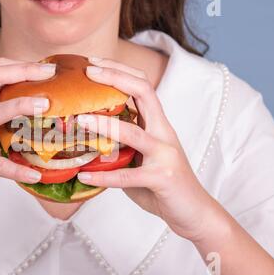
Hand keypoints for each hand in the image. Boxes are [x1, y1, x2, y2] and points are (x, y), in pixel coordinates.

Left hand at [76, 57, 220, 241]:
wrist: (194, 211)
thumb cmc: (161, 183)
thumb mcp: (140, 157)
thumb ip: (119, 145)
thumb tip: (84, 139)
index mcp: (157, 124)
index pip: (142, 85)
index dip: (119, 70)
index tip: (93, 63)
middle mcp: (163, 132)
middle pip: (143, 92)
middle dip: (115, 78)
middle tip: (88, 72)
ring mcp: (165, 154)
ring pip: (133, 133)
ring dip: (104, 125)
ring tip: (79, 121)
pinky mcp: (163, 178)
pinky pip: (128, 176)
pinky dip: (103, 177)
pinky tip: (83, 177)